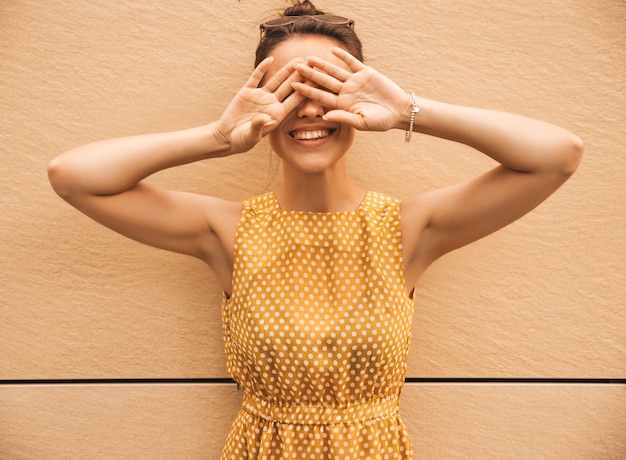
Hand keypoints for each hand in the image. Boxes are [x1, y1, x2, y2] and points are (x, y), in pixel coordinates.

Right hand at [216, 57, 305, 153]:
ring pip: (276, 81)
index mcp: (277, 115)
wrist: (227, 137)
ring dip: (286, 70)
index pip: (294, 101)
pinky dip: (262, 68)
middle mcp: (271, 104)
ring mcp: (260, 96)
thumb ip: (258, 127)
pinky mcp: (247, 92)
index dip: (305, 91)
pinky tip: (270, 59)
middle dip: (300, 77)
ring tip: (298, 60)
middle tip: (312, 65)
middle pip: (288, 88)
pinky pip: (256, 78)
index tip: (316, 82)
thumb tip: (263, 118)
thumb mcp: (250, 136)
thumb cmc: (242, 141)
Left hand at [292, 48, 410, 131]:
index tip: (293, 86)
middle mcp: (345, 92)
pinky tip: (332, 51)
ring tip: (308, 58)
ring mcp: (354, 81)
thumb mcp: (361, 122)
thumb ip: (343, 118)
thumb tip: (325, 117)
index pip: (320, 96)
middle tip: (294, 67)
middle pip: (323, 81)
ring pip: (334, 71)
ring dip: (322, 65)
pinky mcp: (365, 73)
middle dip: (309, 74)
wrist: (398, 111)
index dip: (307, 91)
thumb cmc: (380, 121)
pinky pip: (352, 63)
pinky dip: (343, 56)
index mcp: (342, 105)